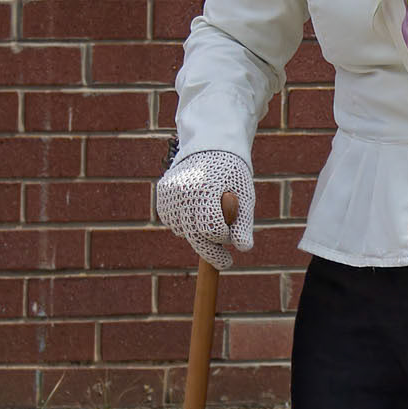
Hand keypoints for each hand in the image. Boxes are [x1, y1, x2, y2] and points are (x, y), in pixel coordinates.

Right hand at [156, 149, 253, 271]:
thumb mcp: (245, 196)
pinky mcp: (162, 193)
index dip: (223, 242)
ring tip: (211, 218)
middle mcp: (184, 190)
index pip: (212, 229)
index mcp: (207, 189)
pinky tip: (195, 212)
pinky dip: (184, 224)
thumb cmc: (233, 174)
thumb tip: (244, 248)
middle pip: (195, 235)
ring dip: (197, 233)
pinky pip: (172, 221)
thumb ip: (243, 222)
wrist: (211, 146)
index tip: (230, 257)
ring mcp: (170, 191)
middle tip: (225, 262)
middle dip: (211, 252)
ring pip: (183, 230)